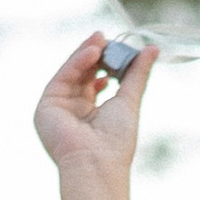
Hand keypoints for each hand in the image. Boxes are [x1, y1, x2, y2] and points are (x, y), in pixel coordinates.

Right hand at [34, 29, 155, 181]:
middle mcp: (72, 110)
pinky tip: (92, 53)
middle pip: (81, 75)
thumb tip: (153, 49)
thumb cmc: (116, 140)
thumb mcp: (129, 100)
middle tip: (104, 36)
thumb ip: (138, 74)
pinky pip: (62, 78)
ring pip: (70, 73)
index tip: (117, 48)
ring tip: (101, 41)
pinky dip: (77, 63)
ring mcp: (58, 108)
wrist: (97, 163)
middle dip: (93, 55)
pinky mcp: (46, 106)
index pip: (95, 81)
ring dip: (85, 55)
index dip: (105, 63)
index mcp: (90, 114)